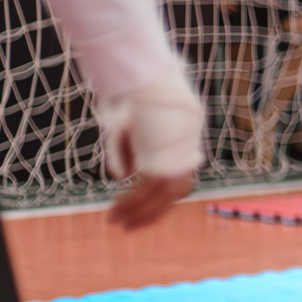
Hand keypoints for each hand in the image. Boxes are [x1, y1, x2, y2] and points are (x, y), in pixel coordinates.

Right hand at [97, 67, 204, 227]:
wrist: (148, 77)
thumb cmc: (134, 94)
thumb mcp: (125, 126)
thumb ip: (124, 151)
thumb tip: (123, 177)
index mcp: (183, 143)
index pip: (178, 178)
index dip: (161, 195)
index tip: (142, 206)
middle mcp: (184, 153)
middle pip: (172, 192)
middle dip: (149, 211)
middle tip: (129, 224)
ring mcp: (176, 158)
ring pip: (161, 196)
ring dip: (138, 211)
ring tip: (117, 221)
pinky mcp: (164, 162)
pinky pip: (149, 191)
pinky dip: (132, 203)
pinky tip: (117, 209)